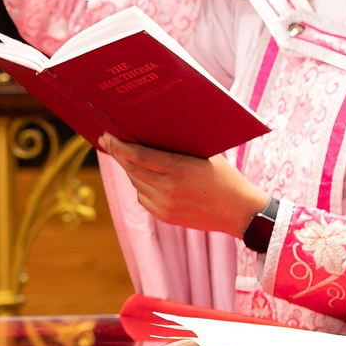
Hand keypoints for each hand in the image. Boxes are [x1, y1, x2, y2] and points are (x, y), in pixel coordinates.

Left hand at [97, 136, 265, 235]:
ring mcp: (165, 205)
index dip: (119, 146)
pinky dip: (140, 184)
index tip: (107, 136)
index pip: (139, 156)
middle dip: (118, 154)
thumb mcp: (208, 154)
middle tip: (108, 141)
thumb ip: (183, 144)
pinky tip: (144, 175)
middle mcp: (168, 189)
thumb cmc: (226, 177)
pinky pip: (143, 197)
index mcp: (180, 169)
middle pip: (132, 169)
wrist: (238, 212)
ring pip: (136, 183)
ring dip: (129, 168)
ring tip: (125, 155)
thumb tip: (157, 128)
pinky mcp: (165, 217)